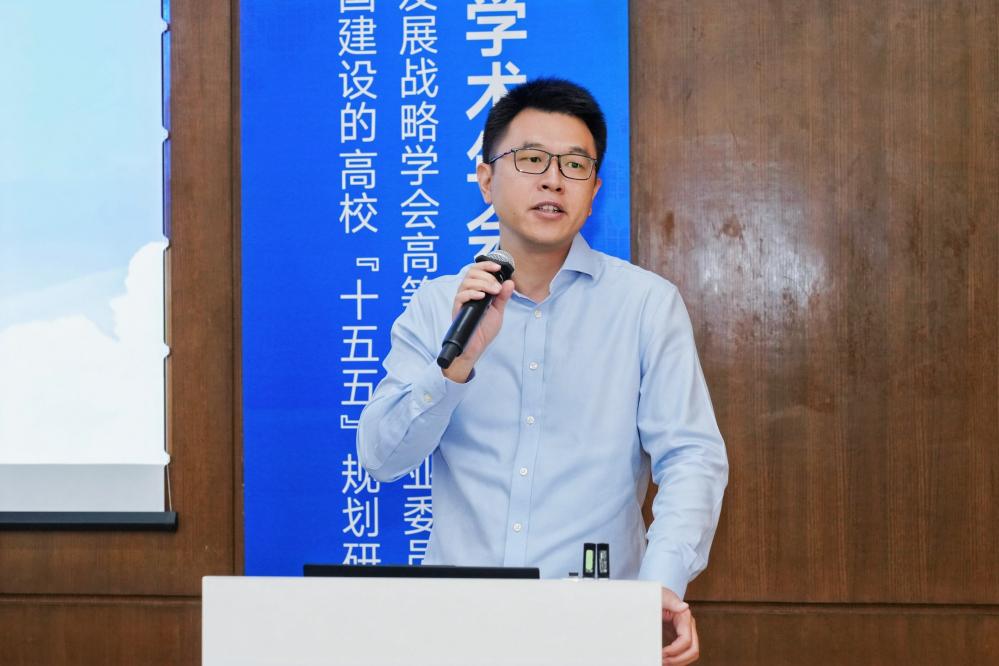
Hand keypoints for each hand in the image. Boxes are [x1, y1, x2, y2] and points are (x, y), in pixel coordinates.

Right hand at [441, 261, 514, 382]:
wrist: (476, 346)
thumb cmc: (484, 329)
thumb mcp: (498, 310)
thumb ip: (503, 296)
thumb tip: (509, 282)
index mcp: (476, 290)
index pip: (477, 271)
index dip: (486, 265)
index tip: (498, 267)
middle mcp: (467, 293)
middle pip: (471, 273)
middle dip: (487, 276)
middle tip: (497, 288)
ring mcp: (461, 301)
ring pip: (466, 282)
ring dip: (482, 284)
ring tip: (493, 292)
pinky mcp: (457, 310)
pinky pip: (461, 296)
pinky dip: (472, 293)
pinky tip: (482, 297)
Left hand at [661, 587, 698, 664]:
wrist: (656, 595)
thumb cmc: (659, 595)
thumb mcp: (662, 596)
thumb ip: (672, 601)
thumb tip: (684, 606)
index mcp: (685, 617)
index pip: (686, 640)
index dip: (675, 650)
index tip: (662, 653)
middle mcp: (689, 626)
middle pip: (693, 650)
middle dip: (679, 659)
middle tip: (663, 661)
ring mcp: (686, 632)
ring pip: (690, 654)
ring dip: (678, 661)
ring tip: (663, 662)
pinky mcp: (680, 637)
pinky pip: (683, 652)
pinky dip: (676, 659)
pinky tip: (666, 659)